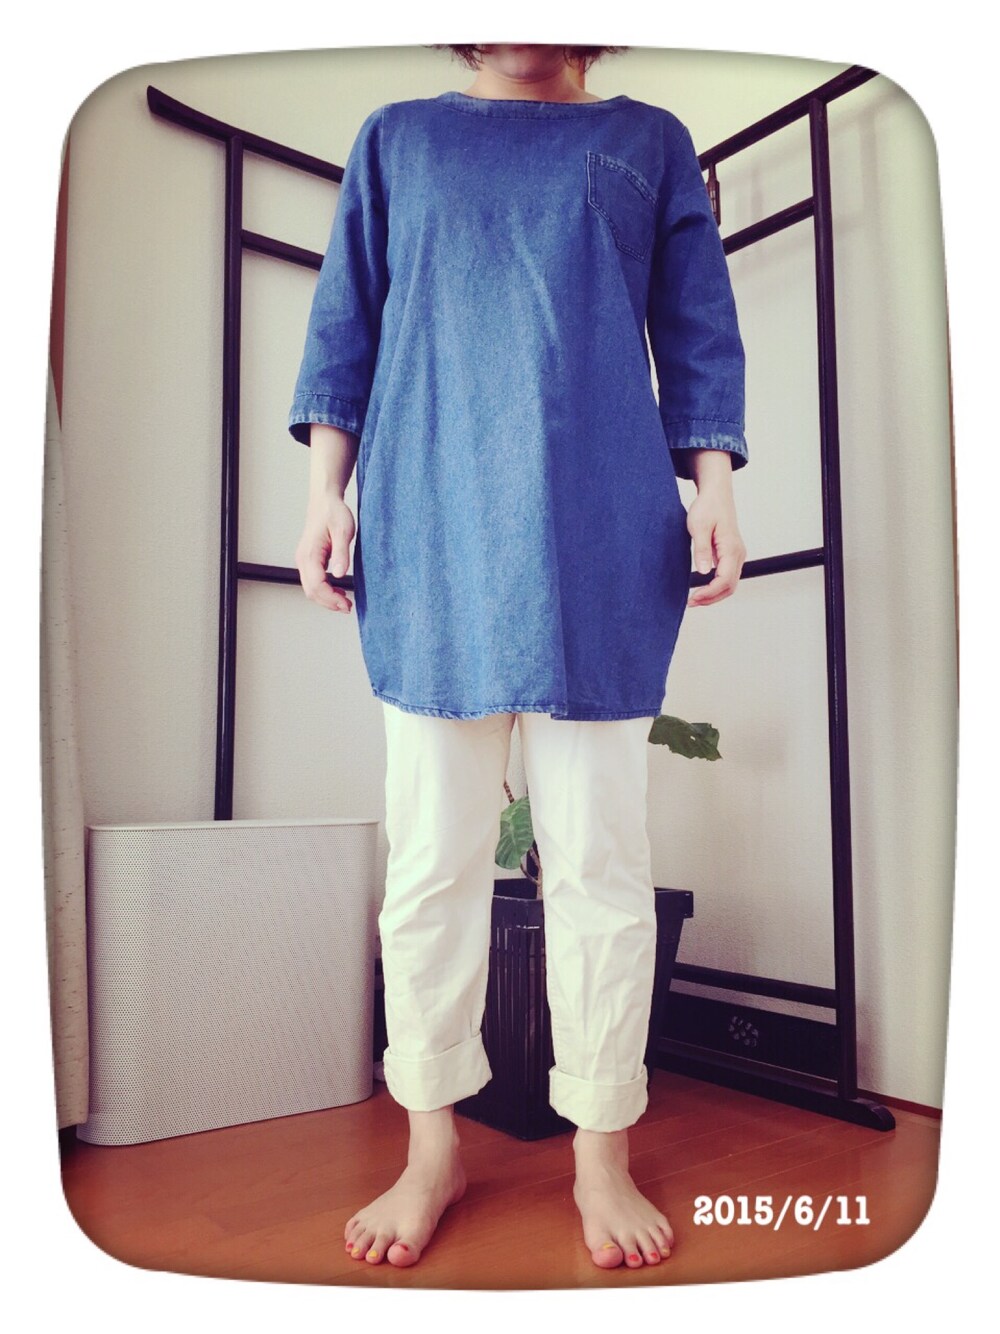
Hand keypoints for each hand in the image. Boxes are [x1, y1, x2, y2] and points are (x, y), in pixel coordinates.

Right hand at [295, 494, 356, 612]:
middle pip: (311, 592)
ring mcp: (303, 560)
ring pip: (310, 589)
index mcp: (310, 554)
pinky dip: (324, 591)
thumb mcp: (344, 531)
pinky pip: (312, 582)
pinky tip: (338, 592)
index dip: (331, 599)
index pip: (316, 586)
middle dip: (329, 603)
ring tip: (345, 603)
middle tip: (348, 607)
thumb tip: (340, 575)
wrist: (325, 501)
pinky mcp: (308, 560)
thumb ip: (342, 553)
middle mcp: (302, 559)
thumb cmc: (334, 513)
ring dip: (326, 599)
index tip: (347, 605)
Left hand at [685, 484, 745, 607]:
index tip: (693, 599)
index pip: (725, 580)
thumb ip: (701, 549)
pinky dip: (716, 587)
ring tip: (695, 599)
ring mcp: (737, 555)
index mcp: (731, 548)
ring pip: (730, 584)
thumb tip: (702, 572)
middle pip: (730, 587)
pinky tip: (702, 589)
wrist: (716, 495)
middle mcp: (738, 554)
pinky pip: (727, 577)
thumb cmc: (707, 507)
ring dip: (714, 595)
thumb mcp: (698, 526)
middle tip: (691, 603)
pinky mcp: (731, 555)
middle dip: (711, 598)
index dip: (709, 593)